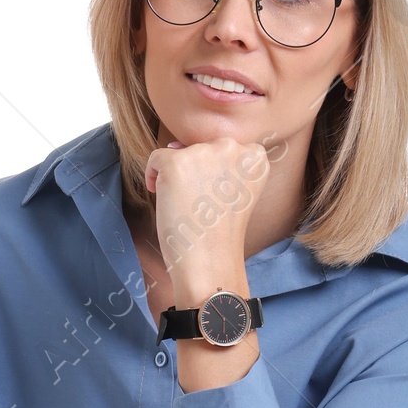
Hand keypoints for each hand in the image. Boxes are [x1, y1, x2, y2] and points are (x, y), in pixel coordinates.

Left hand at [144, 137, 270, 288]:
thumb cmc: (220, 233)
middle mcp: (233, 148)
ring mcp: (204, 153)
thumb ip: (222, 165)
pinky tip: (161, 197)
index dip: (214, 173)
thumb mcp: (236, 192)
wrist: (210, 262)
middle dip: (195, 172)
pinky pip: (156, 158)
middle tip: (200, 205)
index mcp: (254, 156)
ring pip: (180, 153)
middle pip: (202, 148)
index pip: (226, 150)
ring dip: (176, 175)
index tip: (214, 198)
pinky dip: (153, 176)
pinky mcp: (177, 163)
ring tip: (185, 205)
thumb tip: (176, 146)